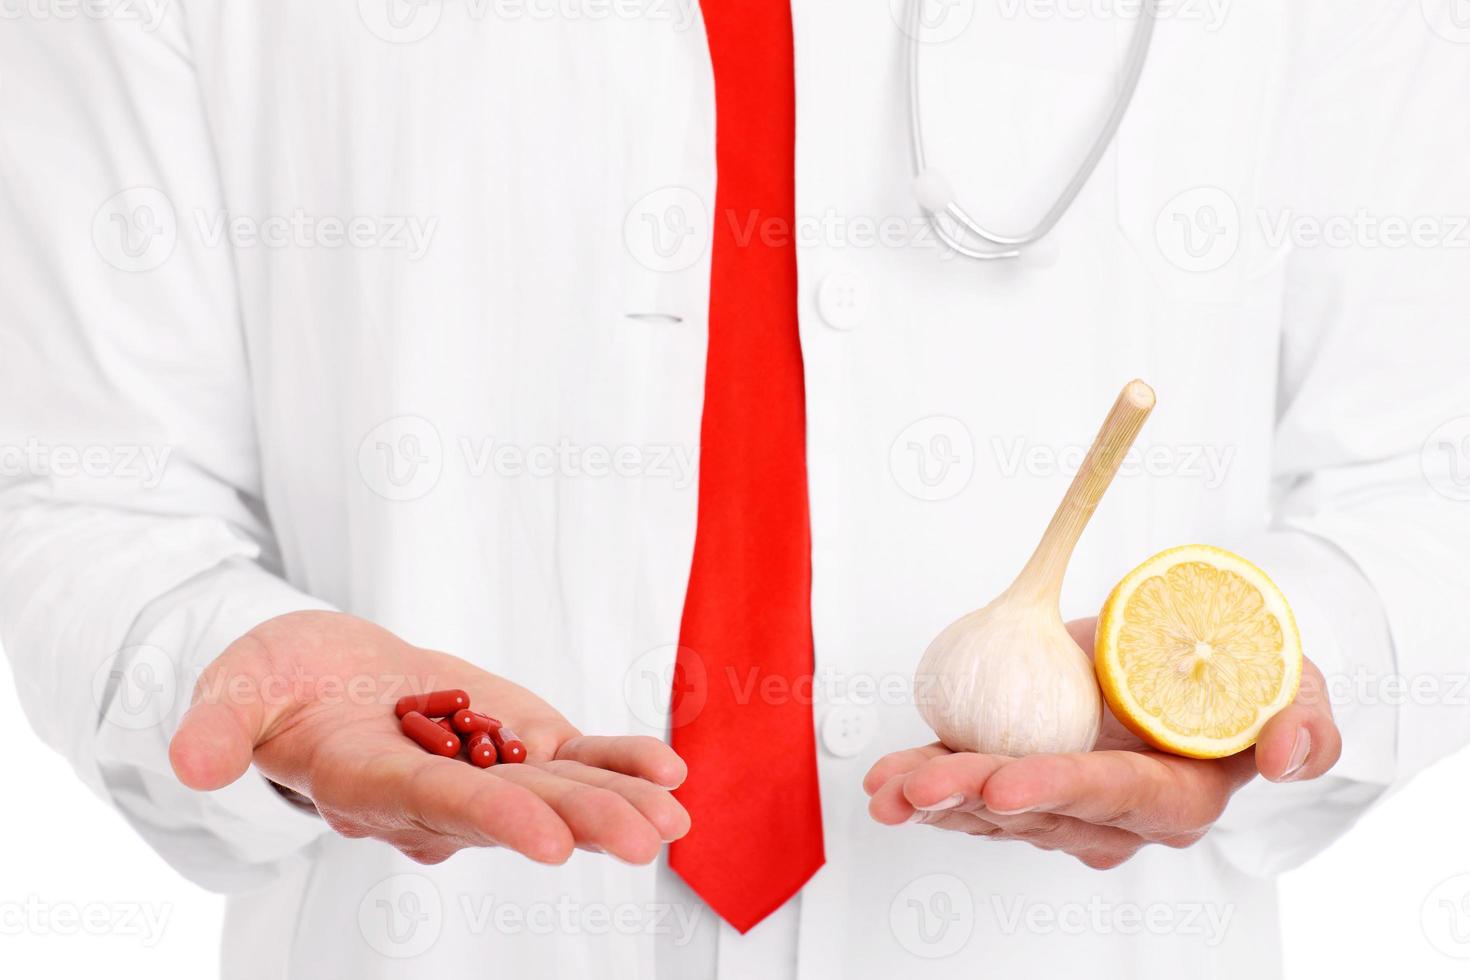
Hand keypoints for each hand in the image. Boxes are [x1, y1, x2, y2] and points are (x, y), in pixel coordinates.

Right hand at [169, 611, 688, 865]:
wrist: (328, 676)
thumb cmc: (278, 682)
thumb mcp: (235, 691)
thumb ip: (218, 727)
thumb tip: (188, 761)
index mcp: (370, 785)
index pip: (435, 806)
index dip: (490, 821)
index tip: (547, 844)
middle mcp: (437, 796)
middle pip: (514, 811)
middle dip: (579, 824)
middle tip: (642, 841)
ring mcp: (487, 771)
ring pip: (556, 791)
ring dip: (617, 802)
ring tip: (675, 817)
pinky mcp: (520, 743)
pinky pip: (577, 758)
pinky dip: (621, 762)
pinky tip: (671, 773)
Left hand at [864, 618, 1340, 868]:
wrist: (1187, 659)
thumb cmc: (1239, 677)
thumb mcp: (1292, 685)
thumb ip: (1301, 722)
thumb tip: (1282, 759)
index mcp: (1175, 797)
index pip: (1114, 796)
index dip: (1058, 790)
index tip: (1006, 784)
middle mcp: (1111, 815)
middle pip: (1037, 810)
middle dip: (973, 800)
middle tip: (921, 785)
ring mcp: (1059, 803)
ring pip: (989, 809)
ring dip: (933, 798)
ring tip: (886, 786)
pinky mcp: (1019, 779)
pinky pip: (966, 790)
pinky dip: (922, 783)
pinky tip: (882, 782)